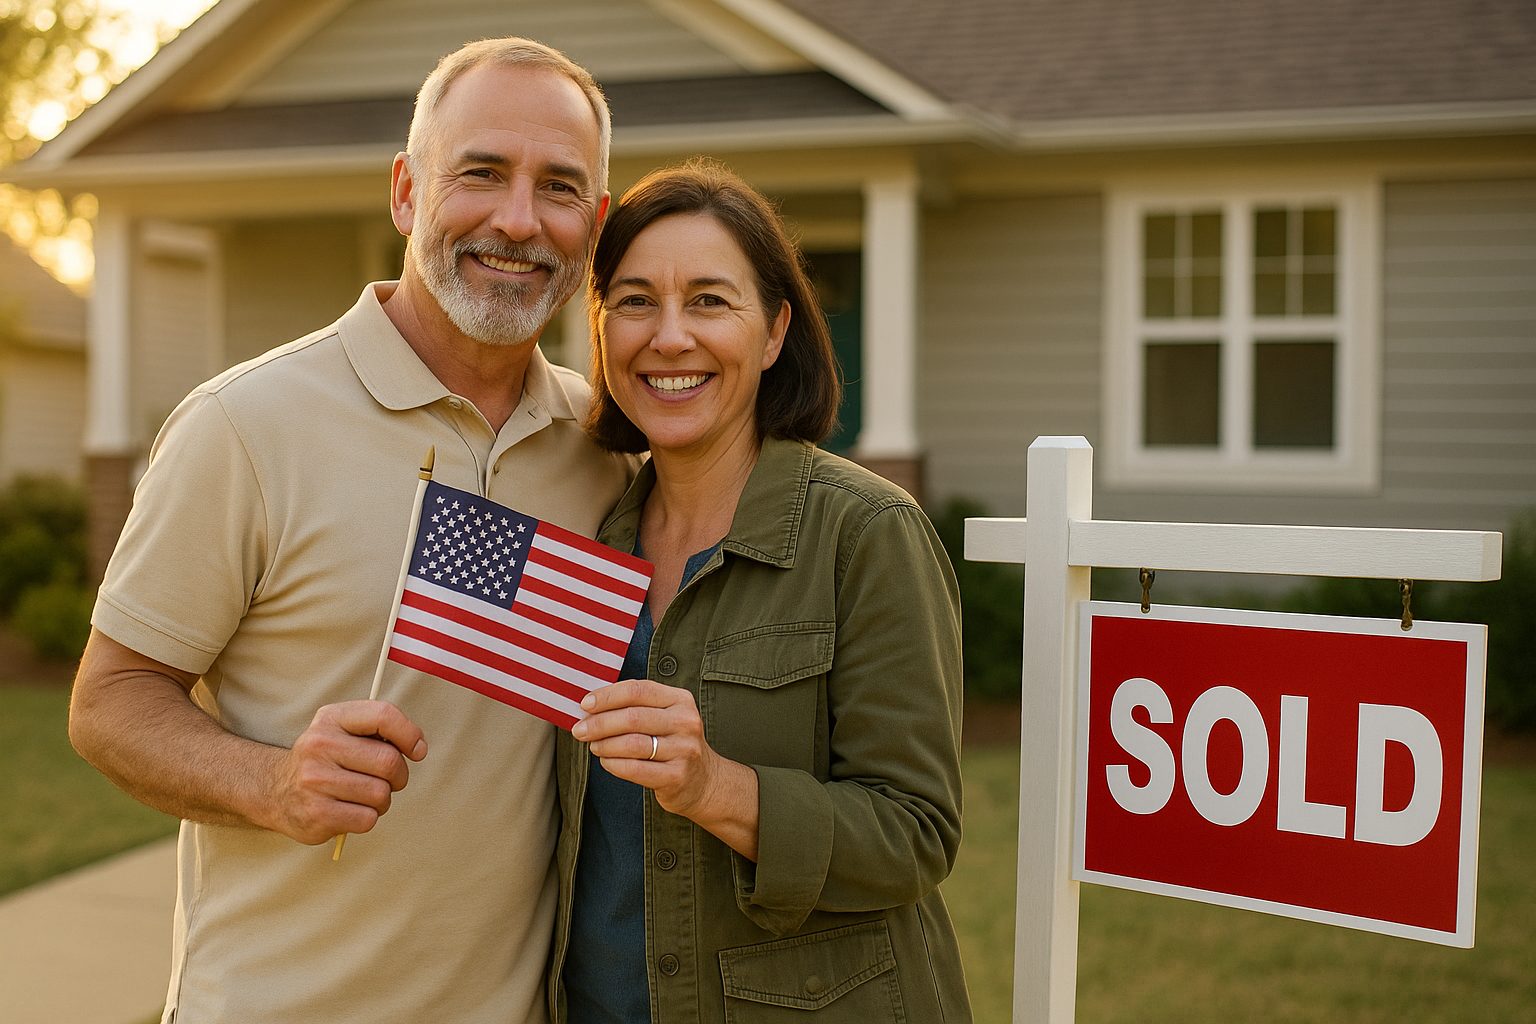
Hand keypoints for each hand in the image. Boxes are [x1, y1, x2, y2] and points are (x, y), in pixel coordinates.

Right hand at [268, 701, 426, 844]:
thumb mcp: (342, 729)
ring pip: (381, 794)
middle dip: (398, 776)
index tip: (417, 750)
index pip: (383, 715)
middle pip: (389, 762)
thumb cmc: (324, 760)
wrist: (274, 790)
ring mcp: (316, 781)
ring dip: (382, 800)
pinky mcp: (317, 814)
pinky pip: (368, 818)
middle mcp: (320, 746)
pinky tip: (350, 811)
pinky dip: (367, 818)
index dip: (410, 734)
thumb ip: (378, 729)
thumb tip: (417, 746)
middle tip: (386, 780)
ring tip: (363, 796)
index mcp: (331, 718)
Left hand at [572, 680, 719, 819]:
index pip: (638, 690)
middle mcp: (686, 722)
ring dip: (604, 745)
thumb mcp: (665, 717)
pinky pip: (635, 769)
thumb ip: (635, 708)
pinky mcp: (677, 776)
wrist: (703, 782)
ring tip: (594, 746)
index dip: (607, 696)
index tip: (585, 704)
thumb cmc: (673, 744)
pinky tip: (606, 762)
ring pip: (632, 744)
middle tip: (580, 730)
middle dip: (599, 723)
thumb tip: (590, 706)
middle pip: (632, 717)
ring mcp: (684, 750)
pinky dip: (613, 764)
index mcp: (680, 700)